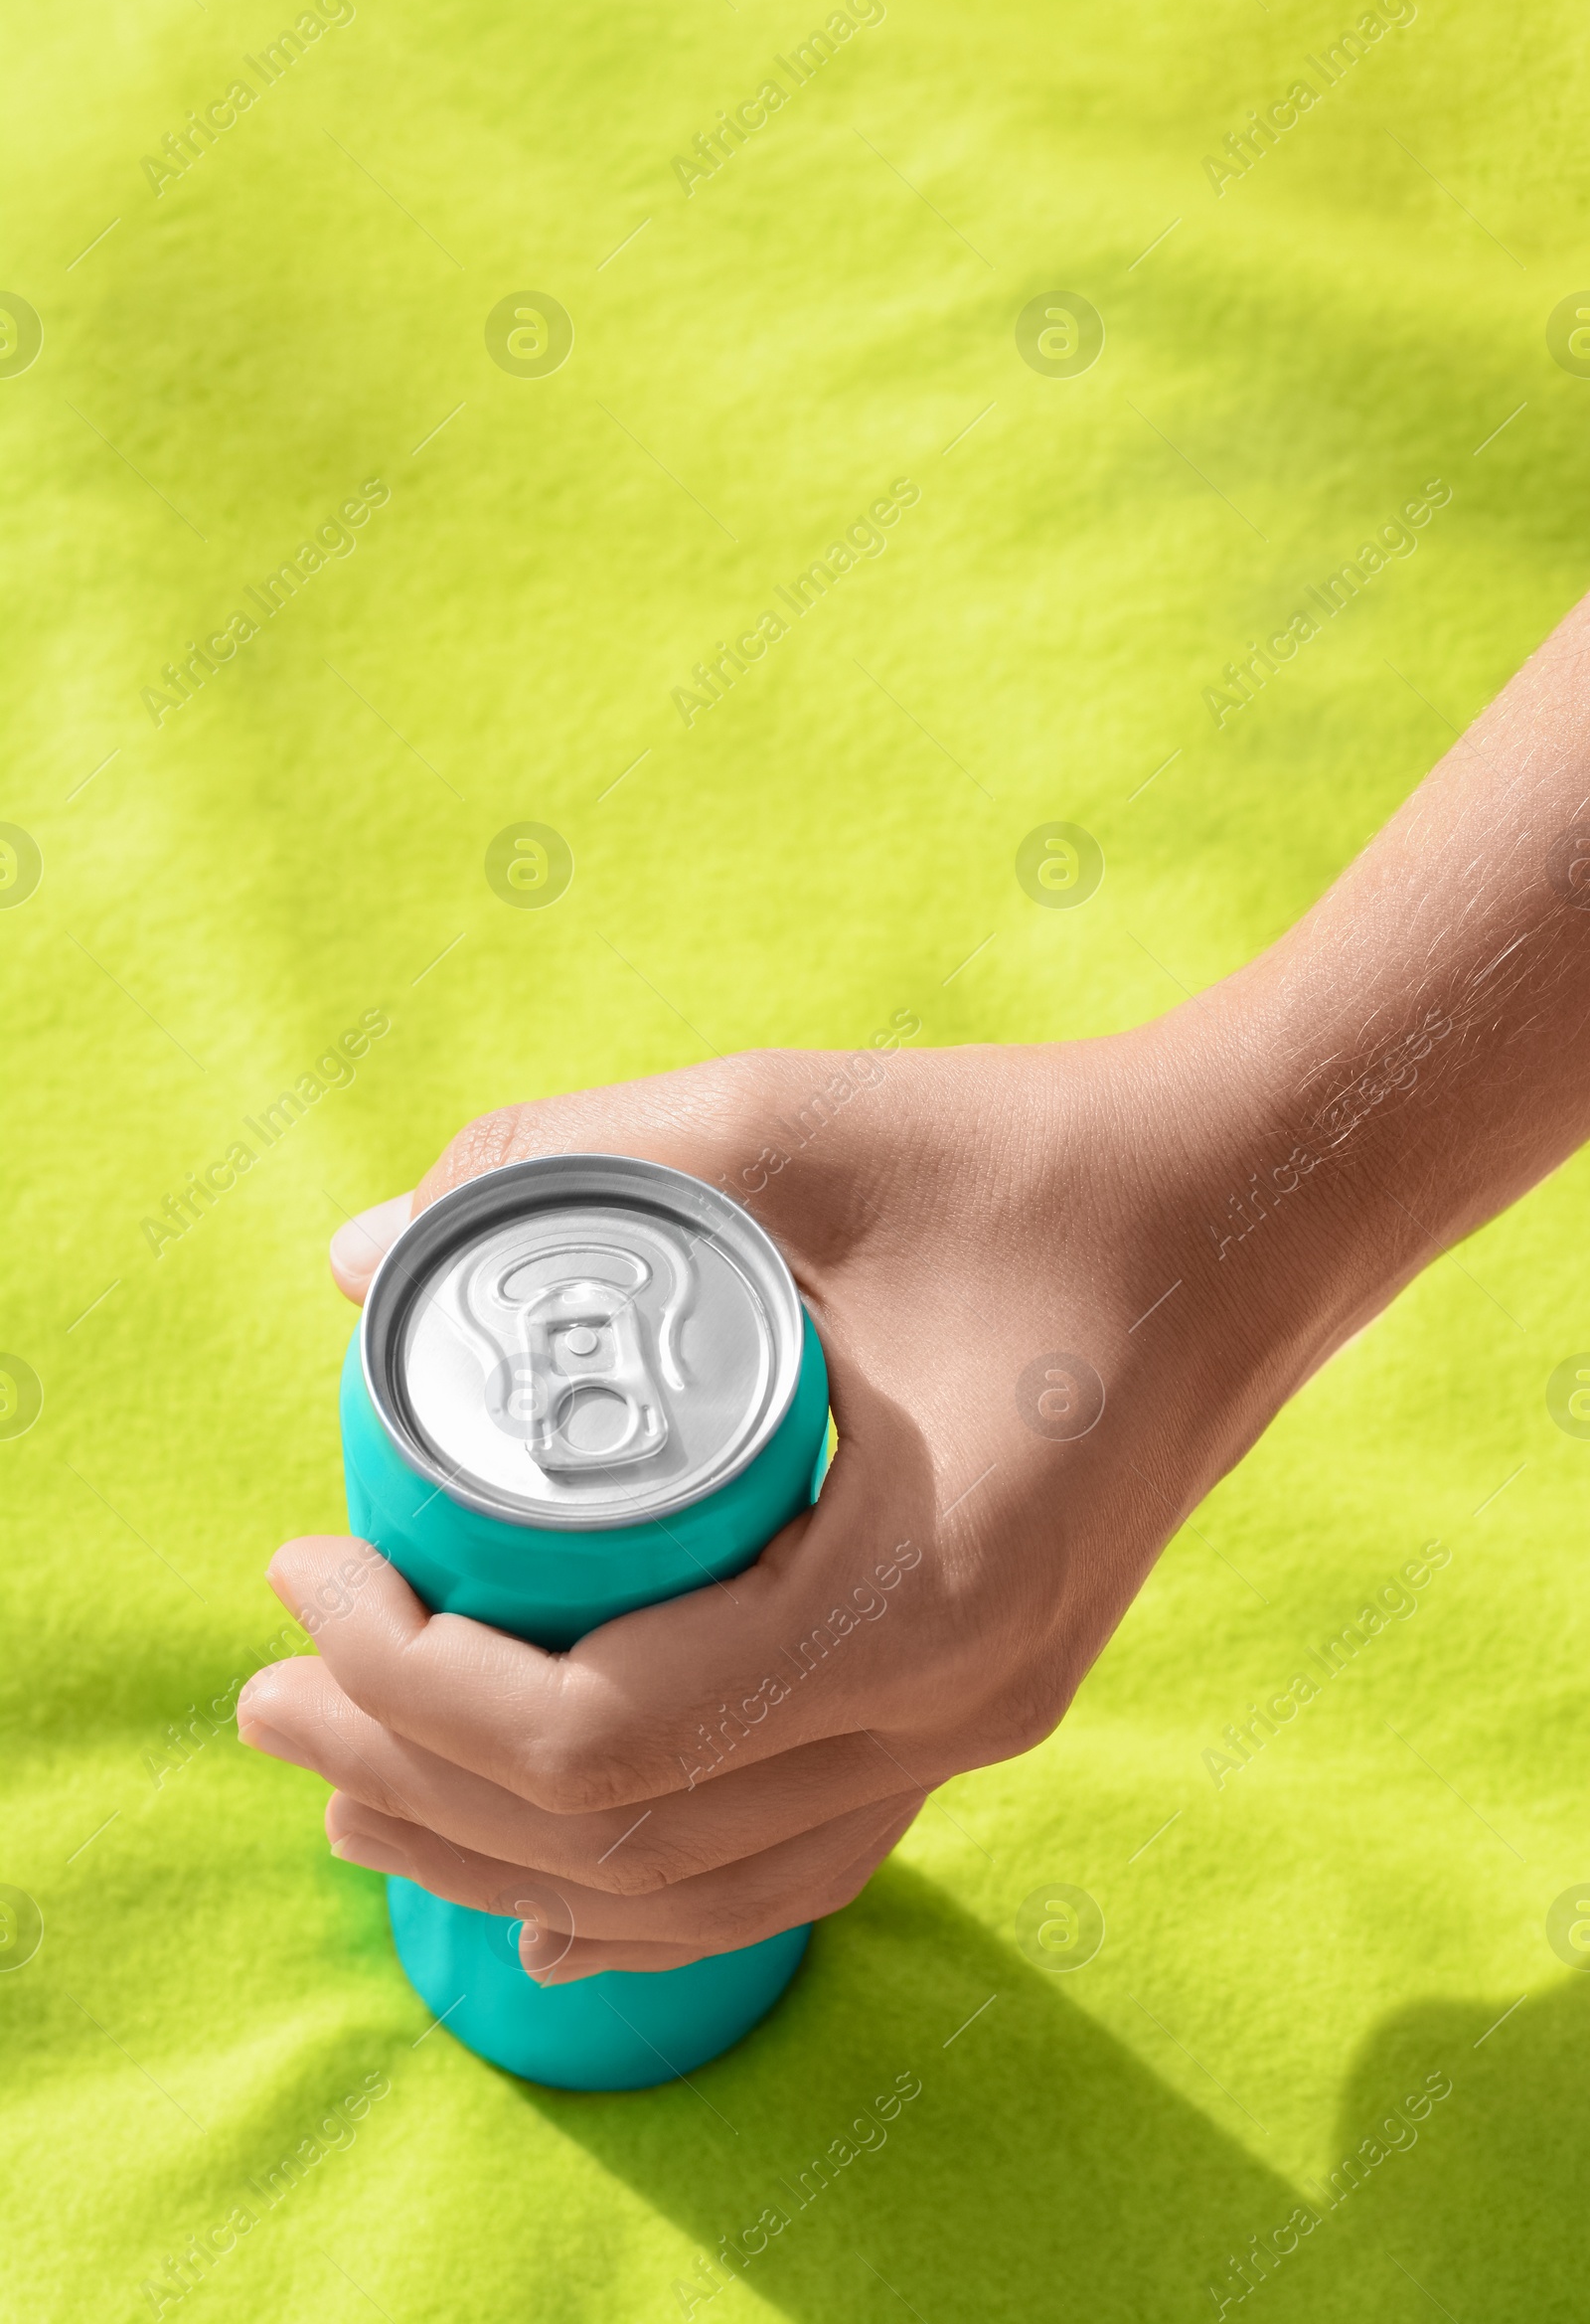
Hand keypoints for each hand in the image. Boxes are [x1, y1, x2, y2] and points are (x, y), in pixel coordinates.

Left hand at [237, 1026, 1340, 1982]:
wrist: (1245, 1215)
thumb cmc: (1033, 1157)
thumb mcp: (791, 1123)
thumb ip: (566, 1164)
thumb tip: (358, 1256)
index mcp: (921, 1582)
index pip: (611, 1732)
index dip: (416, 1680)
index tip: (310, 1563)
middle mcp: (959, 1700)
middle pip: (633, 1834)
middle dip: (414, 1776)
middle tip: (267, 1689)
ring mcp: (982, 1725)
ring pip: (706, 1882)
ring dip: (505, 1852)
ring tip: (352, 1795)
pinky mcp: (984, 1707)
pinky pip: (797, 1862)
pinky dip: (654, 1901)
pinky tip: (549, 1904)